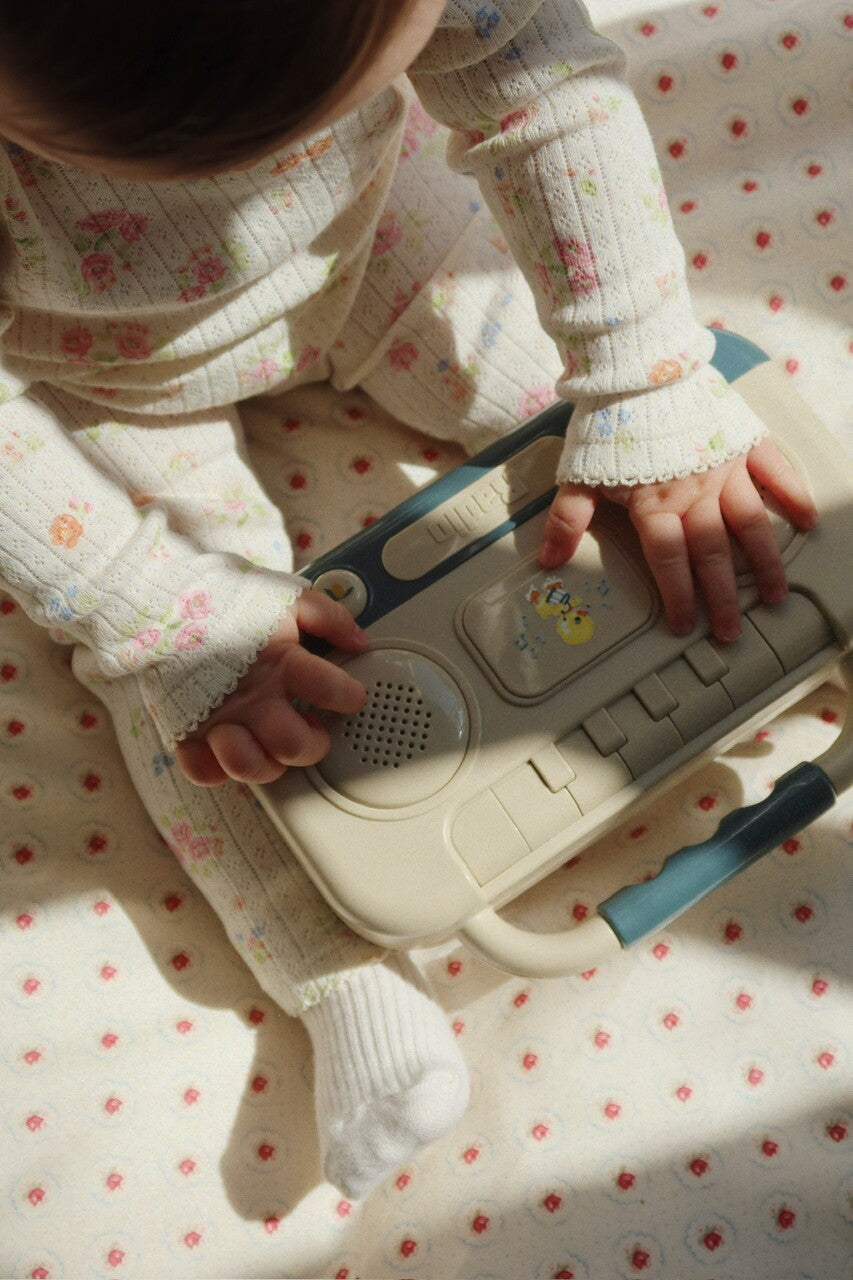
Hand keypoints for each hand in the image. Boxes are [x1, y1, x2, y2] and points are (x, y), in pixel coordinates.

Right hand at [175, 588, 367, 785]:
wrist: (163, 598)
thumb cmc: (226, 599)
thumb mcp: (286, 595)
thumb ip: (329, 617)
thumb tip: (359, 641)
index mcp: (280, 662)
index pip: (330, 689)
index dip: (349, 696)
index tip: (352, 695)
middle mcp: (250, 696)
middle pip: (293, 745)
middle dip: (314, 743)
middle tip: (313, 728)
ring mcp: (217, 717)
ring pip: (250, 766)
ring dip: (269, 763)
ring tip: (274, 747)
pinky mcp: (186, 730)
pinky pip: (201, 770)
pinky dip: (217, 769)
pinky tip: (232, 751)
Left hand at [538, 439, 817, 643]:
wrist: (640, 367)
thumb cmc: (610, 421)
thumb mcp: (579, 473)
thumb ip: (568, 519)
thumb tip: (549, 560)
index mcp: (655, 503)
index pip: (668, 560)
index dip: (678, 596)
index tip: (685, 625)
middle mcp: (695, 492)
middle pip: (711, 554)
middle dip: (722, 598)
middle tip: (731, 633)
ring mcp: (724, 468)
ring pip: (749, 524)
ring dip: (763, 561)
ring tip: (773, 593)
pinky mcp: (743, 442)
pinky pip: (775, 471)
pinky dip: (791, 495)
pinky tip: (805, 521)